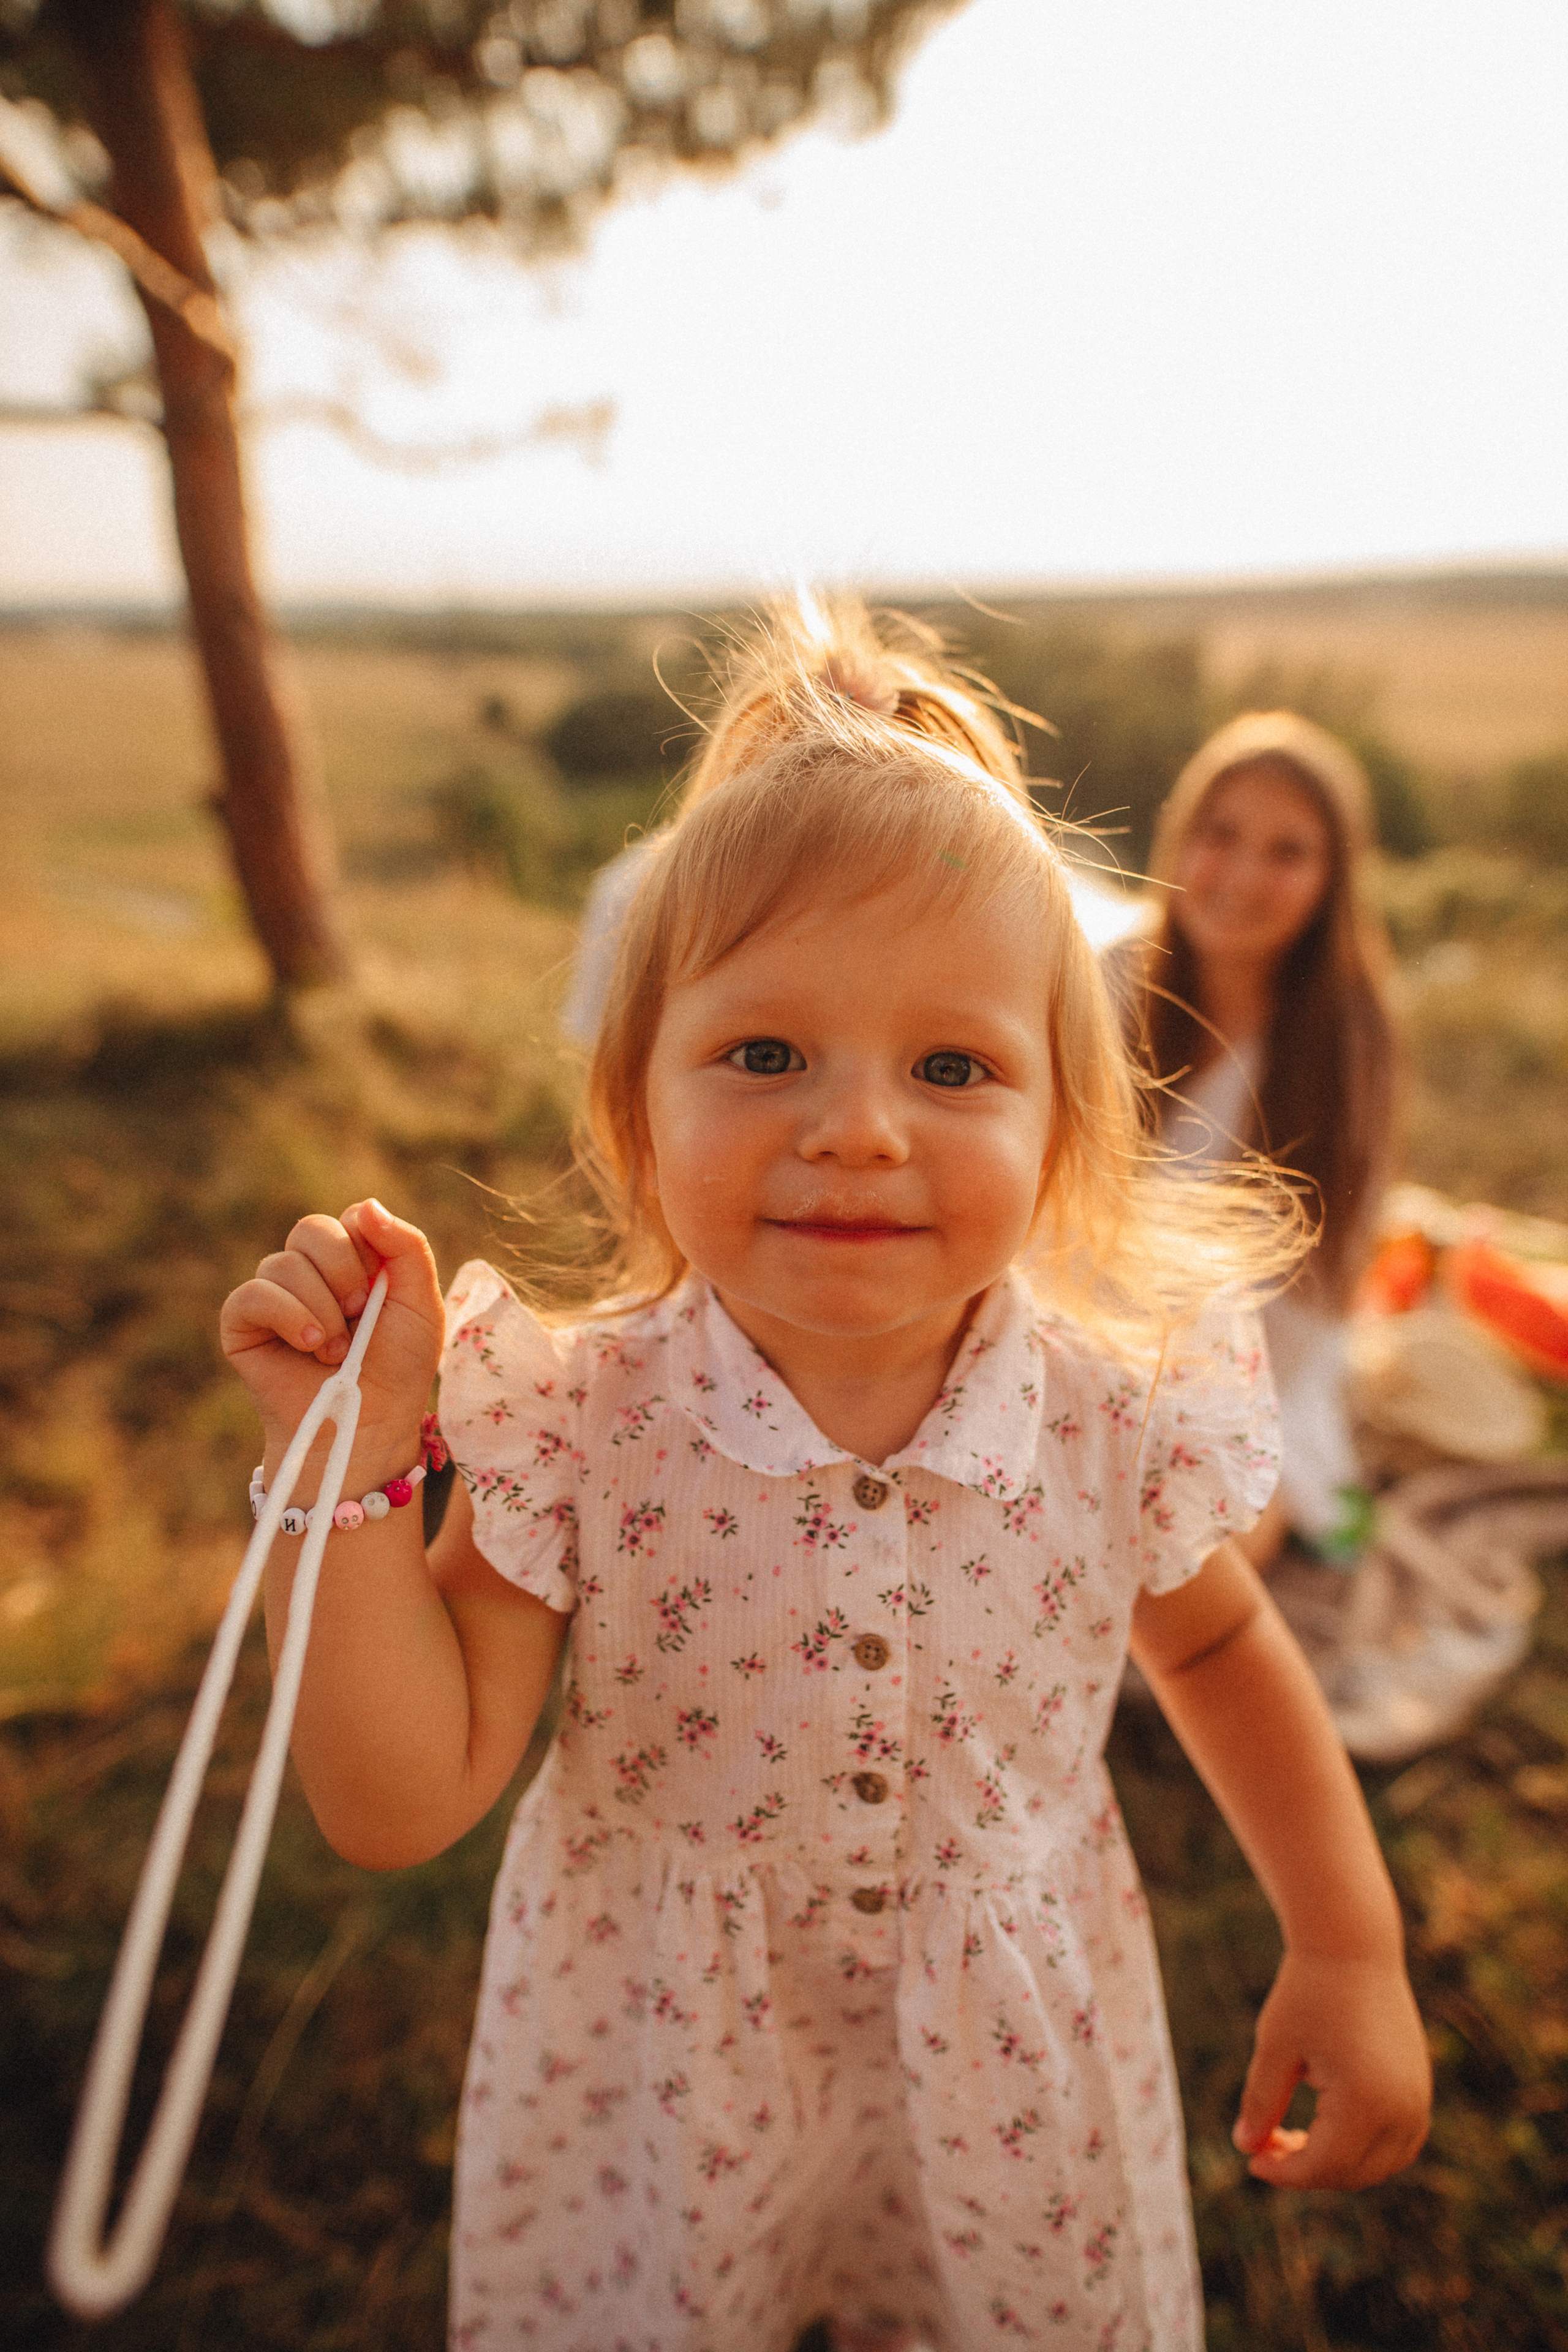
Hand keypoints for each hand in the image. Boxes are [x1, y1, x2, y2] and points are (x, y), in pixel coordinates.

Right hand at [220, 1200, 443, 1477]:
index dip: (367, 1250)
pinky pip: (252, 1295)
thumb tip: (367, 1205)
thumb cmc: (397, 1371)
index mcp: (352, 1262)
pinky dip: (287, 1317)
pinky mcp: (242, 1324)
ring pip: (284, 1264)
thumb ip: (406, 1248)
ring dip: (321, 1309)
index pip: (350, 1220)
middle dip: (343, 1271)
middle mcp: (310, 1273)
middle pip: (311, 1229)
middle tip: (361, 1314)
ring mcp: (274, 1296)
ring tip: (337, 1351)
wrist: (366, 1427)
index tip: (381, 1293)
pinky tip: (308, 1346)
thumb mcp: (421, 1306)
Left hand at [1233, 1948, 1431, 2188]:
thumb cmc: (1308, 1991)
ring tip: (1290, 2138)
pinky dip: (1363, 2149)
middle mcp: (1402, 2110)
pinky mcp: (1419, 2088)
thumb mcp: (1276, 2048)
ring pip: (1379, 2165)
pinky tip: (1324, 2130)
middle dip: (1307, 2170)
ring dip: (1336, 2164)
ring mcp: (1417, 2100)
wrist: (1353, 1946)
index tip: (1252, 2161)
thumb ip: (1260, 2102)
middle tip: (1265, 2146)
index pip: (1325, 2167)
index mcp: (1366, 2103)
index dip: (1285, 2173)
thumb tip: (1245, 2148)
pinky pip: (1397, 2143)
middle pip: (1353, 2173)